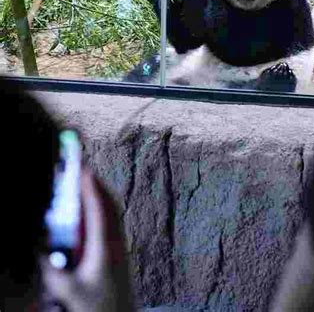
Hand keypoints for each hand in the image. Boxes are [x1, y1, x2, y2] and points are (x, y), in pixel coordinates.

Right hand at [41, 168, 134, 311]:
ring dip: (101, 198)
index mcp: (106, 248)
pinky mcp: (120, 258)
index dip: (91, 187)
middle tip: (84, 170)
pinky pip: (113, 226)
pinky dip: (104, 212)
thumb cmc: (99, 309)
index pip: (99, 209)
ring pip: (114, 215)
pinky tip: (95, 215)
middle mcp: (117, 244)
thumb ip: (52, 270)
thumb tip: (39, 249)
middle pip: (111, 206)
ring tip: (89, 185)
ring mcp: (121, 250)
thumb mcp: (69, 290)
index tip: (83, 168)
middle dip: (97, 186)